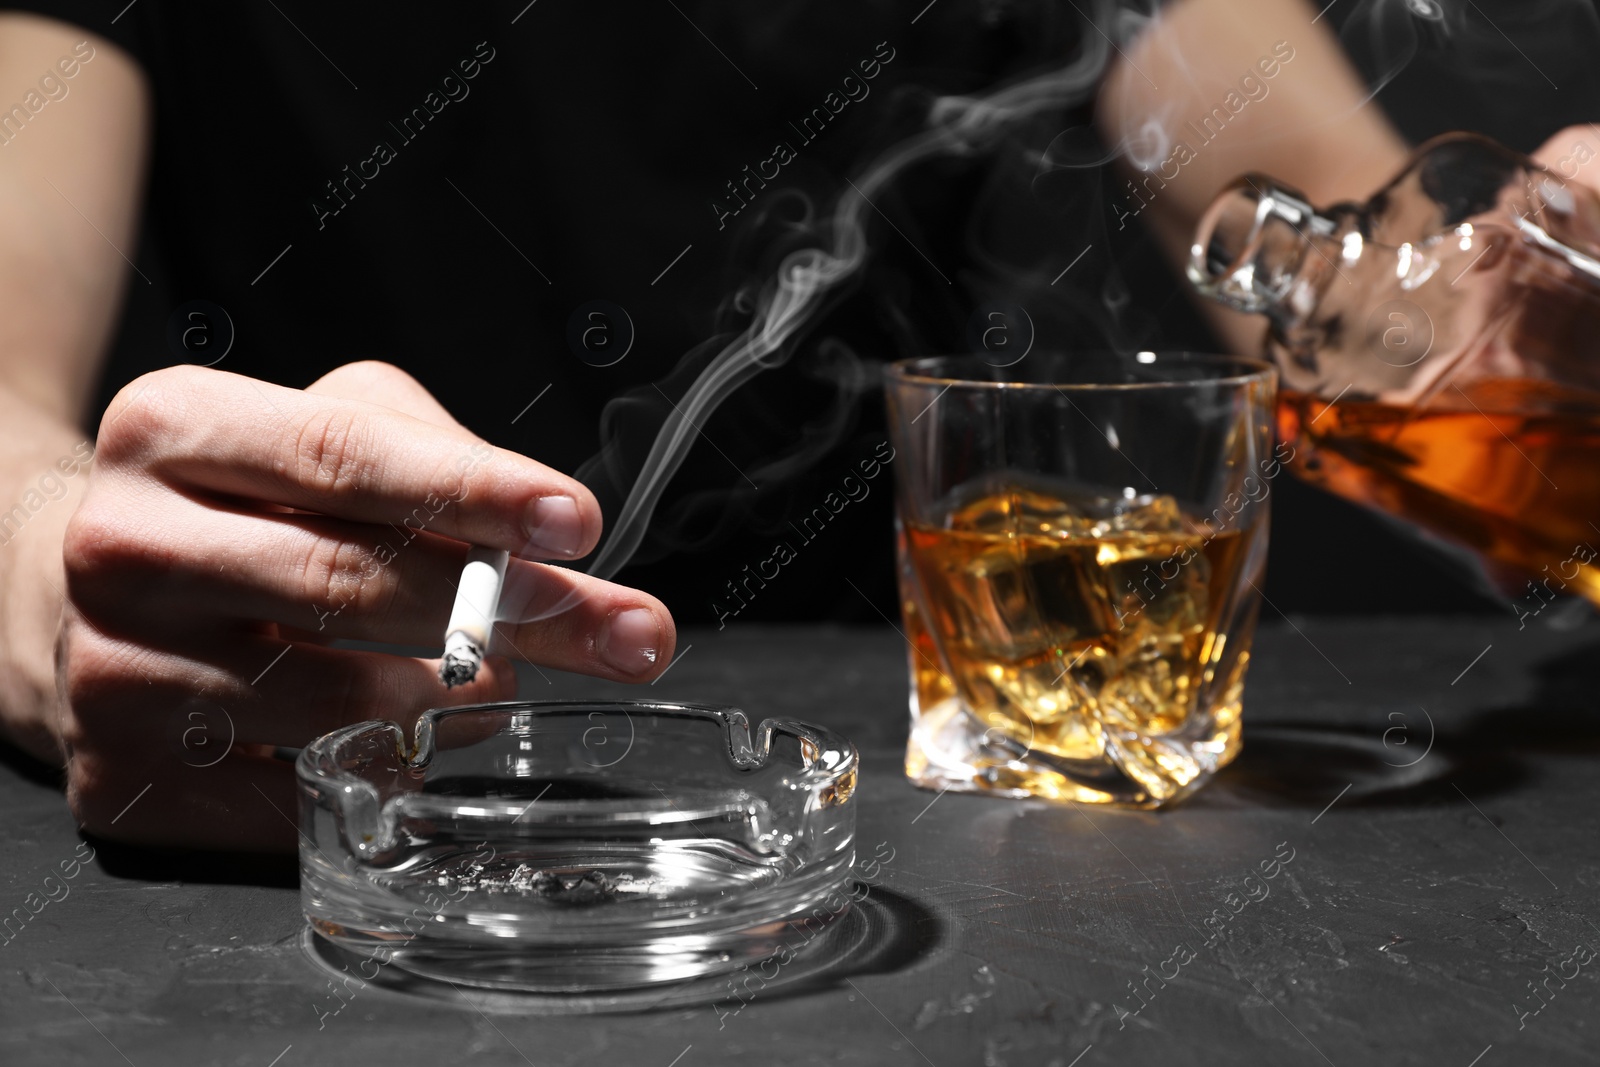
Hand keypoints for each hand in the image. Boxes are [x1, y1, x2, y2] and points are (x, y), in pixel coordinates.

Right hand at [58, 361, 674, 850]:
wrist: (77, 600)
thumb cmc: (249, 506)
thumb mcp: (331, 436)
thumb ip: (447, 466)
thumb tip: (566, 554)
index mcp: (172, 427)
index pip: (345, 457)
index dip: (474, 493)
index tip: (576, 523)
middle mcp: (122, 545)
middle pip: (348, 582)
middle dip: (511, 614)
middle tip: (629, 637)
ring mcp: (111, 672)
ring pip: (341, 706)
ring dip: (442, 704)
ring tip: (451, 679)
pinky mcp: (120, 779)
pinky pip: (304, 799)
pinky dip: (379, 773)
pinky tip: (377, 736)